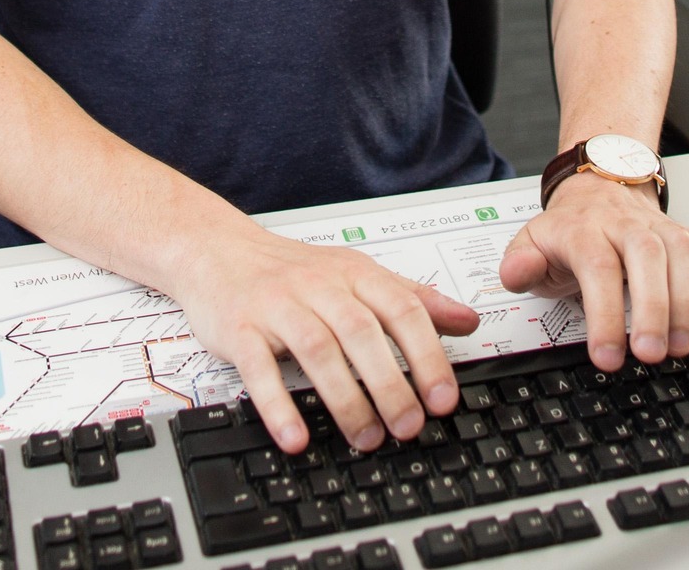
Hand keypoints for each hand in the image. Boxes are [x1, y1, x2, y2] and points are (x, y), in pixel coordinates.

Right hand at [176, 225, 483, 454]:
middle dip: (390, 384)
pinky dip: (278, 405)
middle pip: (362, 333)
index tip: (444, 398)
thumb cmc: (293, 270)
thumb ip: (413, 299)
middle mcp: (318, 287)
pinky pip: (259, 368)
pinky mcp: (239, 329)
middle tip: (410, 427)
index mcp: (354, 274)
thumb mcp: (359, 275)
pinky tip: (296, 437)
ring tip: (367, 438)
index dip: (427, 355)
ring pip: (317, 350)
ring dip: (345, 399)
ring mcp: (277, 306)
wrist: (218, 250)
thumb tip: (470, 321)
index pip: (402, 310)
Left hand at [498, 175, 688, 370]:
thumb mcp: (531, 244)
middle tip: (649, 353)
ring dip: (688, 302)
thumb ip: (521, 264)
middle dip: (652, 308)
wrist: (596, 191)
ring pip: (683, 255)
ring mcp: (664, 229)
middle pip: (646, 258)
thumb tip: (517, 273)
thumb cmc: (570, 232)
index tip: (607, 356)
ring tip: (681, 346)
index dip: (604, 314)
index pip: (598, 268)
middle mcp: (629, 227)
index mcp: (587, 231)